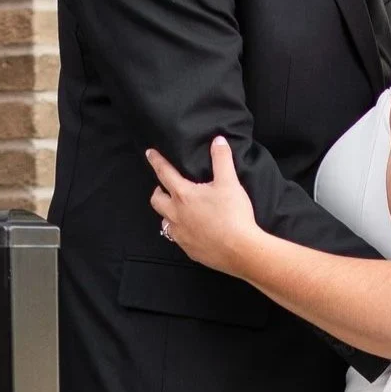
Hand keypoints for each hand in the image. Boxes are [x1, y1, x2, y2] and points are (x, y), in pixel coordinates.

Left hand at [147, 137, 262, 276]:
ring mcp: (181, 234)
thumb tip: (218, 141)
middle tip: (164, 188)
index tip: (150, 153)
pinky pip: (178, 239)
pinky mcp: (189, 250)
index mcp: (183, 195)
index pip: (164, 173)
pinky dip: (180, 232)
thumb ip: (222, 159)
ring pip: (164, 222)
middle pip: (156, 200)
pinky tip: (191, 231)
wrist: (240, 250)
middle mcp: (176, 215)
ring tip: (177, 210)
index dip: (156, 161)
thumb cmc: (233, 215)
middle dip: (158, 191)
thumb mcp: (230, 182)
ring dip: (167, 213)